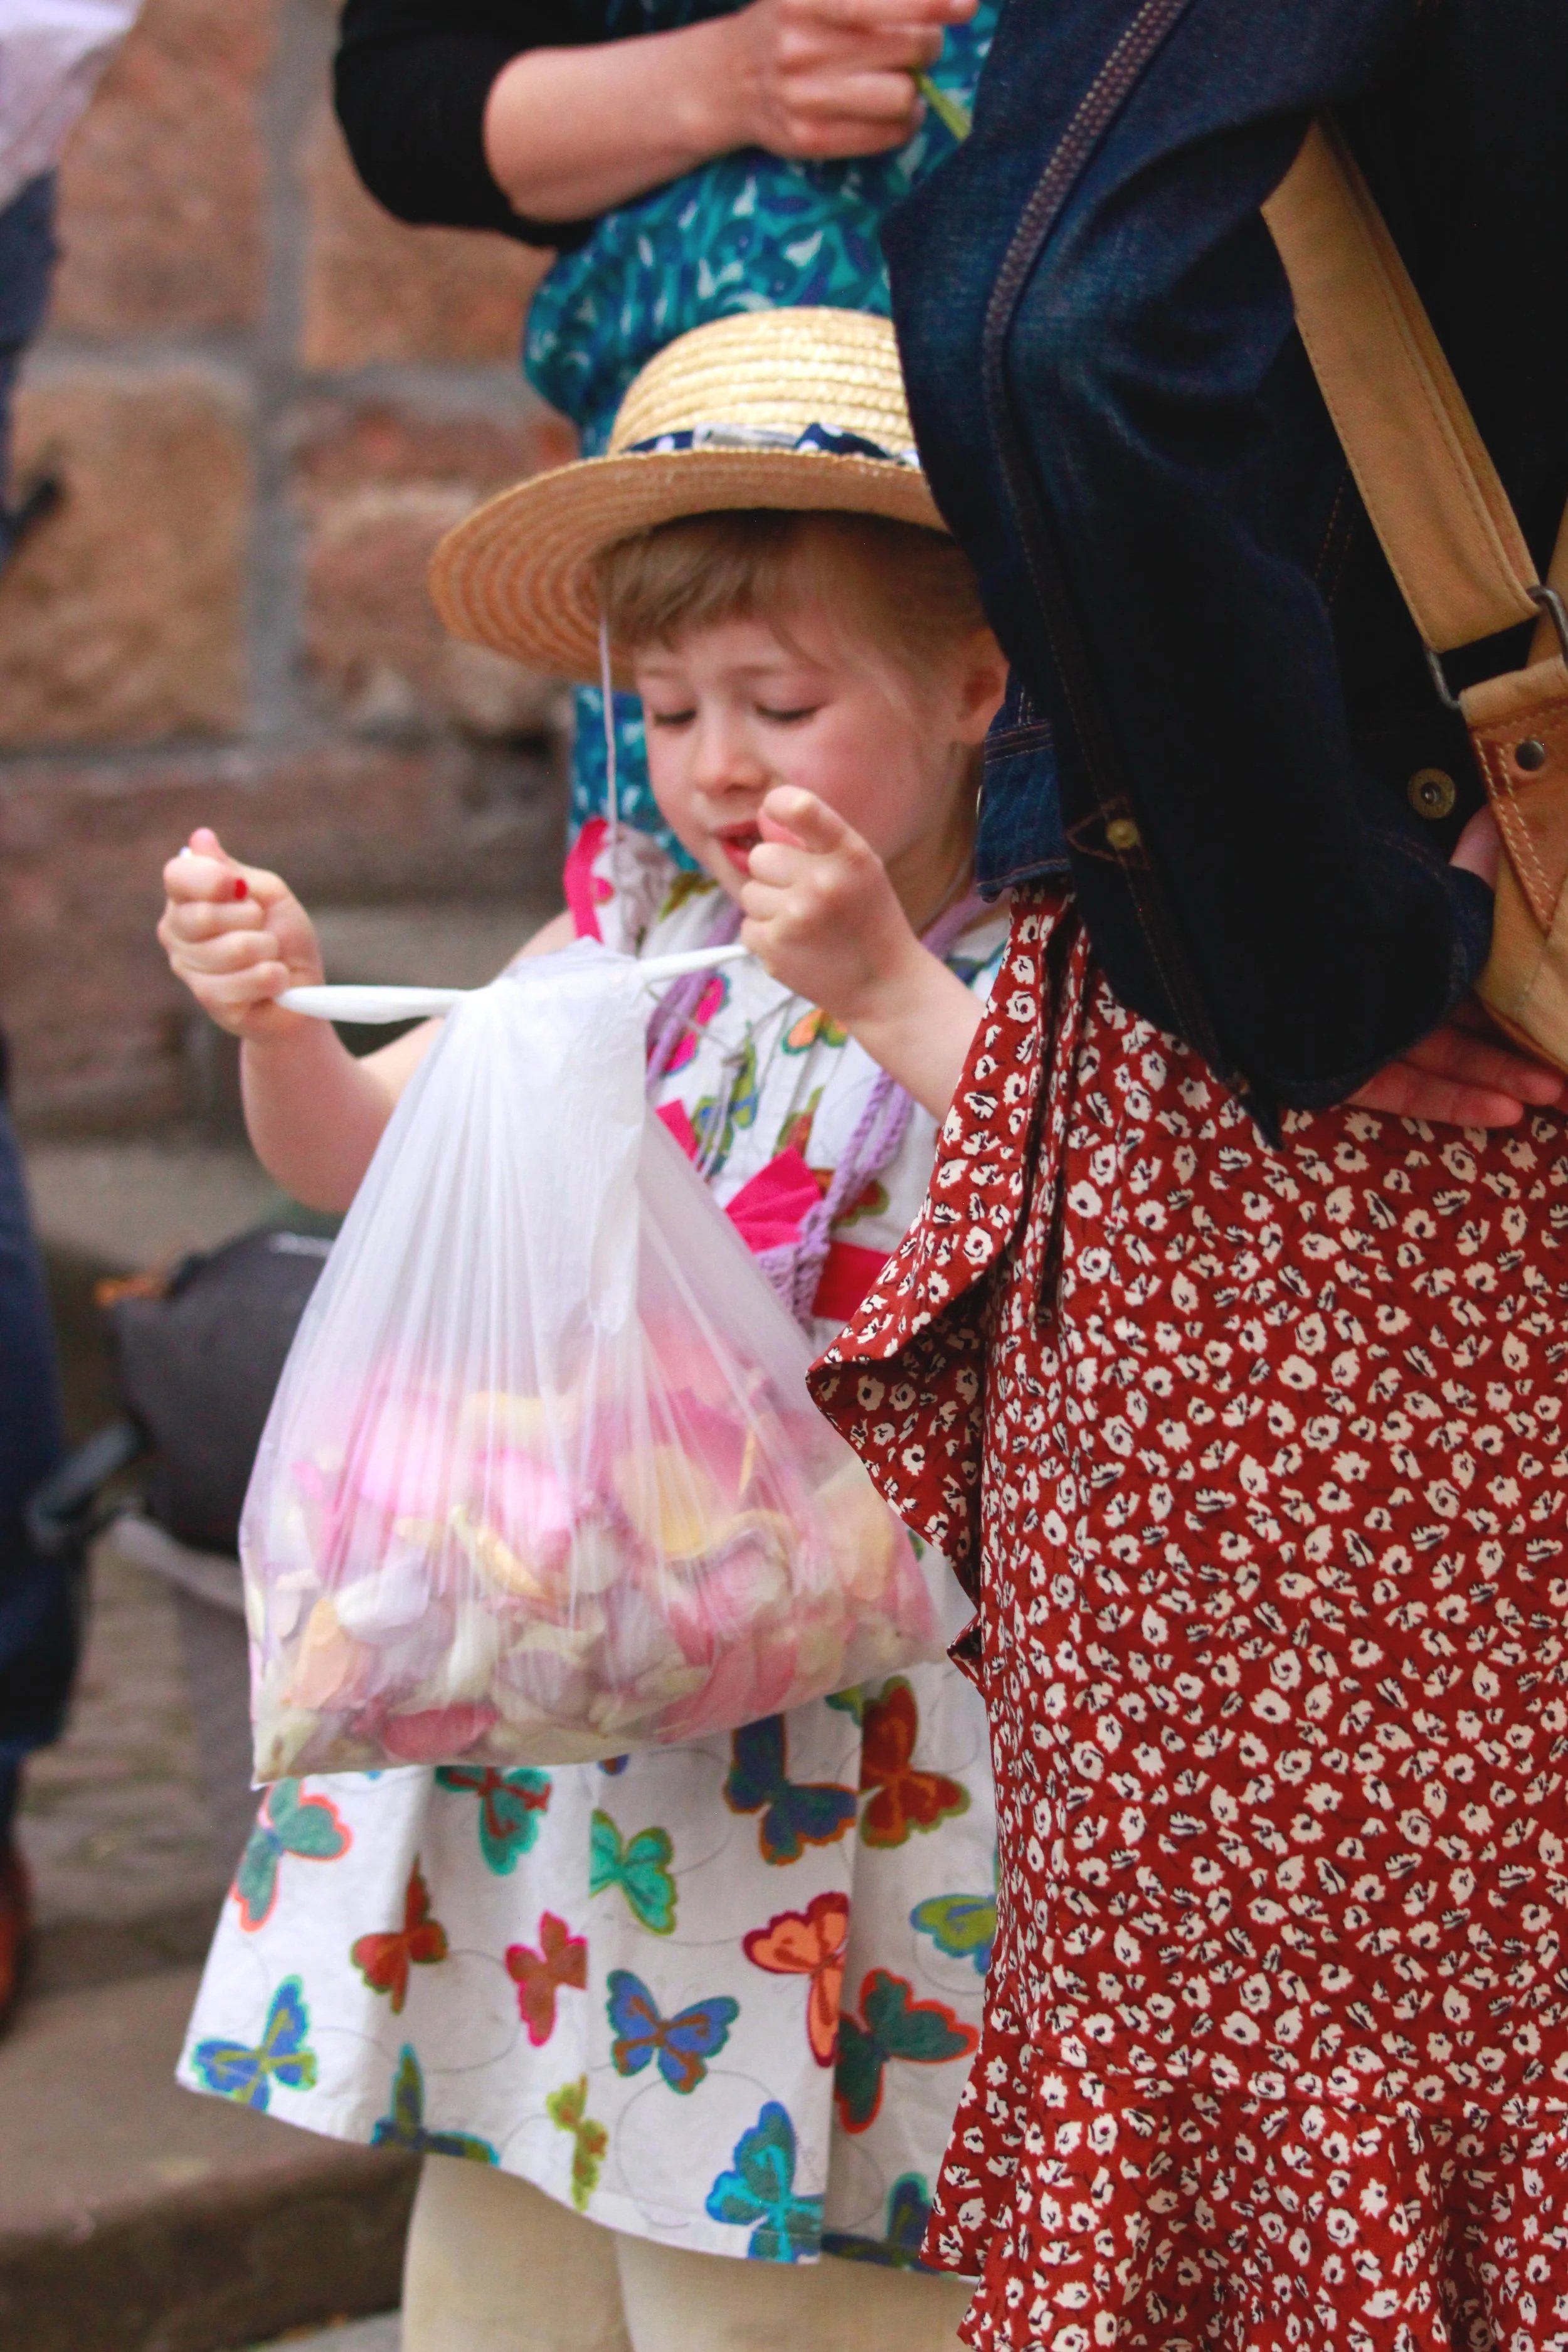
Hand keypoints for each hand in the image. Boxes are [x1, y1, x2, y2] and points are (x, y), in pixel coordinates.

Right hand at [157, 826, 322, 1041]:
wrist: (301, 989)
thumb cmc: (283, 937)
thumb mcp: (267, 894)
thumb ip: (234, 871)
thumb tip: (200, 838)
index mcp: (186, 898)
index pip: (177, 876)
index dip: (210, 878)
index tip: (240, 887)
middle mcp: (176, 931)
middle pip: (202, 915)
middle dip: (250, 918)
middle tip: (263, 927)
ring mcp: (188, 968)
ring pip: (230, 950)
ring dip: (266, 949)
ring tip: (272, 955)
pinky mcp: (209, 1001)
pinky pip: (242, 982)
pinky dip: (272, 977)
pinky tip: (275, 979)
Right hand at [721, 0, 974, 159]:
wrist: (729, 78)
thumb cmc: (792, 21)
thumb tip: (950, 1)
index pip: (879, 3)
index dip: (931, 3)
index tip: (967, 6)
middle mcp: (800, 47)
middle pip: (909, 47)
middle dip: (926, 43)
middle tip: (913, 44)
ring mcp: (803, 99)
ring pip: (904, 96)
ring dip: (915, 89)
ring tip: (899, 80)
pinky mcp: (809, 140)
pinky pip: (888, 135)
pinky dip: (904, 123)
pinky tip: (890, 111)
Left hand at [740, 786, 920, 1017]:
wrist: (884, 986)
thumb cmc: (869, 921)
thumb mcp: (862, 870)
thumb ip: (819, 843)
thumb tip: (763, 817)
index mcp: (849, 854)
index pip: (800, 807)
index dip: (777, 803)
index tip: (772, 808)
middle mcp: (822, 882)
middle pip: (760, 856)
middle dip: (774, 874)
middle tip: (803, 895)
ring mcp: (795, 916)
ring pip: (749, 894)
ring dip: (770, 908)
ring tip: (805, 926)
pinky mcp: (773, 948)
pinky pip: (748, 927)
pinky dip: (767, 938)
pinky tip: (798, 947)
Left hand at [1346, 809, 1562, 1123]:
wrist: (1287, 948)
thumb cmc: (1363, 914)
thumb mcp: (1436, 900)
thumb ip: (1475, 873)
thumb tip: (1500, 814)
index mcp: (1406, 945)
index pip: (1470, 973)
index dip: (1518, 993)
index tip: (1560, 1011)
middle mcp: (1384, 987)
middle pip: (1460, 1023)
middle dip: (1519, 1047)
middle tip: (1567, 1069)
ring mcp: (1363, 1033)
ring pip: (1439, 1060)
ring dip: (1498, 1078)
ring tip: (1553, 1092)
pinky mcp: (1341, 1074)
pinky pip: (1402, 1093)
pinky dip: (1454, 1102)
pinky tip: (1505, 1112)